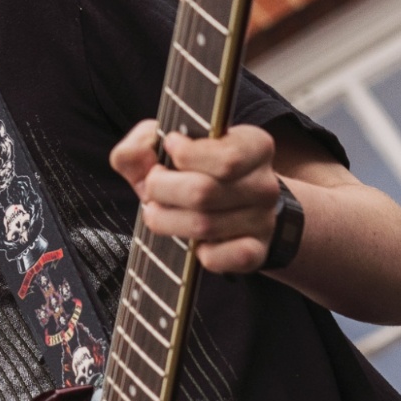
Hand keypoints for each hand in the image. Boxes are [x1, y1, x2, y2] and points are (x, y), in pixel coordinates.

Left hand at [110, 120, 281, 273]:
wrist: (230, 206)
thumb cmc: (195, 171)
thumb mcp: (170, 145)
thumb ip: (143, 141)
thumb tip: (136, 153)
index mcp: (254, 146)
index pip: (226, 158)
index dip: (183, 155)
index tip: (168, 151)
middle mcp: (264, 184)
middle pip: (204, 193)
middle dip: (162, 190)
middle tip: (152, 188)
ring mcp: (263, 222)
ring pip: (203, 227)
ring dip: (166, 221)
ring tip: (158, 212)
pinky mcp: (254, 253)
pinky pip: (217, 259)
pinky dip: (195, 253)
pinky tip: (191, 242)